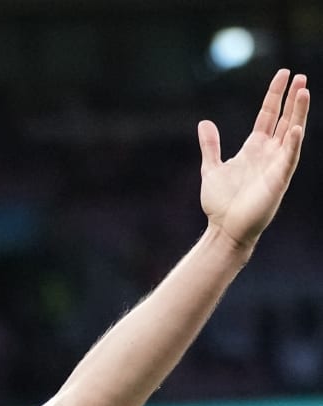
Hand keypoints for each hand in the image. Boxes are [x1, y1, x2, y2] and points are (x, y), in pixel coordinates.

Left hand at [198, 69, 308, 250]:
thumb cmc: (221, 202)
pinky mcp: (278, 180)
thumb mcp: (211, 168)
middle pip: (284, 119)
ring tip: (304, 91)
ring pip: (291, 133)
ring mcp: (275, 165)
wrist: (224, 228)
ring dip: (298, 113)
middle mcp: (269, 153)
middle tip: (301, 76)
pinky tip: (295, 128)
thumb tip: (204, 123)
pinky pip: (288, 159)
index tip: (283, 74)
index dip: (275, 95)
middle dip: (292, 98)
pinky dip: (292, 144)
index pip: (268, 115)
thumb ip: (211, 145)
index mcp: (254, 148)